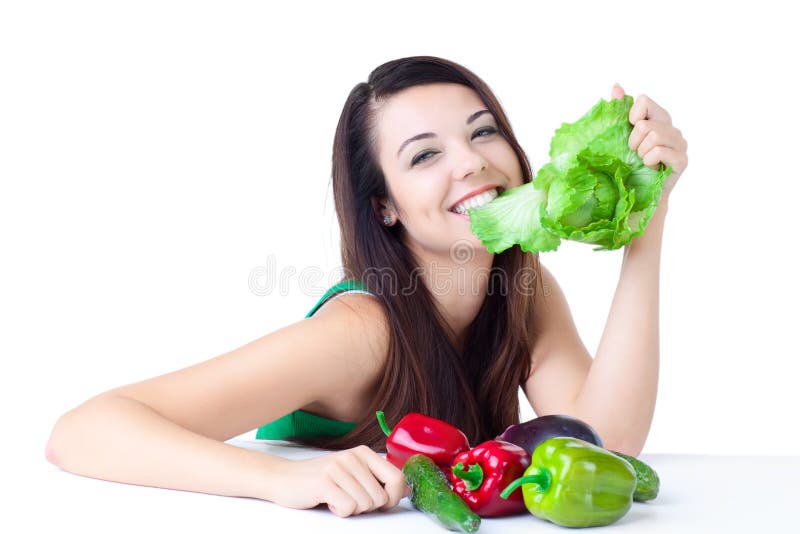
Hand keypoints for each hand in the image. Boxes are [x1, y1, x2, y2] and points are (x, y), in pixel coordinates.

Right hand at [267, 445, 410, 516]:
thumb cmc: (321, 479)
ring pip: (365, 505)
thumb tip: (407, 490)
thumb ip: (378, 480)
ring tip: (335, 497)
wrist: (283, 478)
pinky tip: (327, 501)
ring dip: (350, 509)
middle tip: (347, 498)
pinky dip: (339, 511)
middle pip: (381, 498)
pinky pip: (347, 508)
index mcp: (364, 453)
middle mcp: (353, 457)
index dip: (393, 498)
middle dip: (366, 507)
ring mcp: (338, 468)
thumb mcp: (353, 474)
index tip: (380, 502)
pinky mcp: (324, 482)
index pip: (397, 479)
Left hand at [611, 83, 687, 200]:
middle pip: (645, 123)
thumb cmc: (630, 164)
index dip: (631, 116)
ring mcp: (680, 144)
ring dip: (641, 152)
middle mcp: (672, 128)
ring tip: (644, 161)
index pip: (643, 101)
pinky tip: (652, 167)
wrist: (639, 194)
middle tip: (635, 153)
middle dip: (633, 141)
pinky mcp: (682, 160)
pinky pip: (660, 151)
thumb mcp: (621, 135)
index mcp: (659, 118)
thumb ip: (620, 109)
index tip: (630, 130)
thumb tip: (616, 86)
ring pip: (653, 136)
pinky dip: (649, 160)